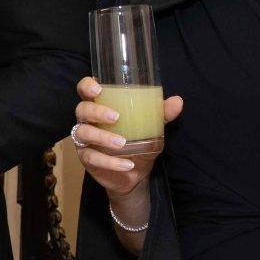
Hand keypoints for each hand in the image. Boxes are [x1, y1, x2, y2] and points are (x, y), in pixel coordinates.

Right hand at [71, 77, 183, 215]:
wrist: (136, 173)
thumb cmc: (139, 142)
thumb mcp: (152, 127)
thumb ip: (161, 114)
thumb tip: (177, 101)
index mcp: (101, 105)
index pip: (85, 90)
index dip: (87, 86)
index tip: (98, 88)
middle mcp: (88, 120)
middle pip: (82, 109)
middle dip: (96, 111)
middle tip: (116, 117)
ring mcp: (84, 140)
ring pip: (83, 133)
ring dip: (102, 137)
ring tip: (122, 143)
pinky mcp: (86, 158)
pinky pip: (92, 158)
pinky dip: (110, 162)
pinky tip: (127, 164)